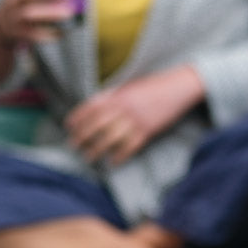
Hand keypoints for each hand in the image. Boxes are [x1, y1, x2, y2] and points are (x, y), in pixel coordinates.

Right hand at [0, 0, 74, 46]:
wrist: (3, 26)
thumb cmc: (25, 3)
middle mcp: (11, 1)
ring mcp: (13, 17)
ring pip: (30, 13)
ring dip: (51, 12)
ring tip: (69, 12)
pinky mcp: (18, 33)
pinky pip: (33, 33)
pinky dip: (48, 32)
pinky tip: (62, 31)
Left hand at [65, 66, 203, 163]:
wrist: (178, 87)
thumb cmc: (153, 86)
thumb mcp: (130, 86)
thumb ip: (113, 96)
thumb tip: (96, 107)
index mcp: (117, 94)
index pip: (91, 107)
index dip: (78, 117)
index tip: (69, 126)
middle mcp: (124, 107)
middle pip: (97, 124)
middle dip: (83, 135)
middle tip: (73, 145)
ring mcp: (136, 120)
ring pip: (110, 137)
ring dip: (97, 148)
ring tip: (88, 157)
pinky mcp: (148, 130)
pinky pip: (130, 146)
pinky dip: (120, 155)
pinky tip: (113, 161)